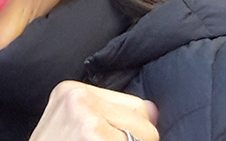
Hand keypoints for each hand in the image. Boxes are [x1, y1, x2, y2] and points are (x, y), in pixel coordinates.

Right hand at [28, 80, 158, 140]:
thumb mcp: (72, 126)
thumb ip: (109, 114)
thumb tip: (154, 111)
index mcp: (70, 90)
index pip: (133, 104)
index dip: (129, 130)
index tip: (102, 140)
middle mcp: (78, 97)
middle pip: (144, 119)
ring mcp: (87, 119)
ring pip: (147, 136)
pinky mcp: (95, 137)